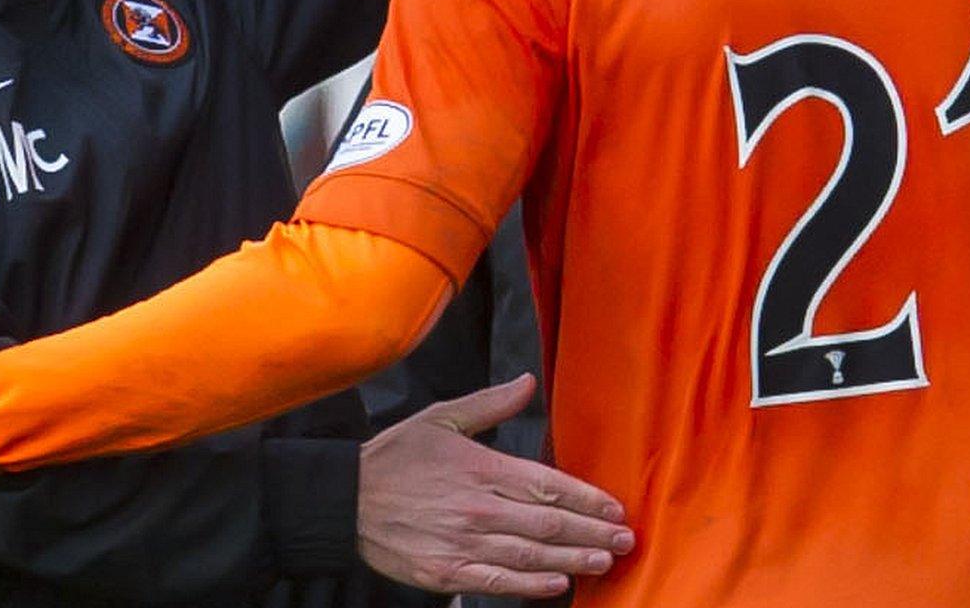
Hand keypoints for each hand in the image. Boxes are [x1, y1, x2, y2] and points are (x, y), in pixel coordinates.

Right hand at [358, 374, 633, 597]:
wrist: (345, 500)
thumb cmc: (394, 457)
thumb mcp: (440, 417)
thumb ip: (490, 404)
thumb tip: (528, 382)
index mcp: (481, 467)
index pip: (547, 486)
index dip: (587, 499)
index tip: (614, 508)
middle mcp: (478, 507)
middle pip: (548, 524)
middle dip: (592, 533)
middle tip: (625, 540)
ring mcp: (463, 543)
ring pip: (531, 555)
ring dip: (573, 560)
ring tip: (603, 561)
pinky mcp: (447, 572)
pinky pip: (498, 582)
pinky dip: (531, 586)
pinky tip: (557, 585)